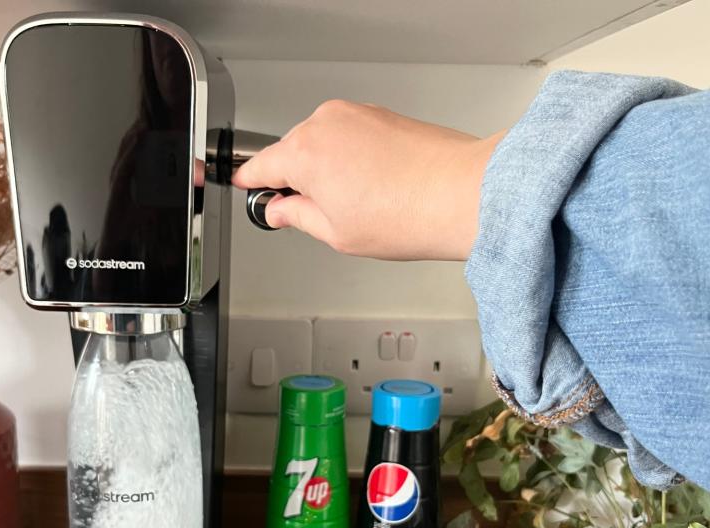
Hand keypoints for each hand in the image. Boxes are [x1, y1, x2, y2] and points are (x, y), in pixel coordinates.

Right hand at [232, 100, 503, 261]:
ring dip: (327, 169)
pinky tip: (374, 187)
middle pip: (291, 152)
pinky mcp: (380, 113)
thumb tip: (281, 210)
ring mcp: (355, 114)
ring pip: (322, 143)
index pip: (258, 165)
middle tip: (317, 215)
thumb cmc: (407, 214)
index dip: (250, 183)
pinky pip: (349, 136)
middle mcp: (326, 123)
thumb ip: (296, 216)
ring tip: (358, 204)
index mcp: (304, 153)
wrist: (462, 194)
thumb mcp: (335, 233)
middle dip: (297, 180)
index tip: (247, 188)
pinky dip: (352, 158)